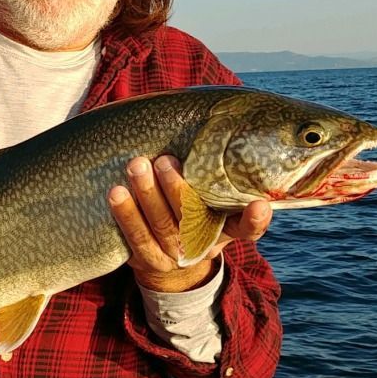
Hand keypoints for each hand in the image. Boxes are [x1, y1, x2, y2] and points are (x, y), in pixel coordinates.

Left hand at [108, 155, 271, 292]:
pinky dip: (126, 215)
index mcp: (226, 229)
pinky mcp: (148, 259)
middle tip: (164, 161)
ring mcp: (175, 254)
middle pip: (192, 219)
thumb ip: (217, 173)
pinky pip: (136, 237)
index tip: (260, 204)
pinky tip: (116, 193)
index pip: (248, 228)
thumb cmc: (194, 211)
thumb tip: (214, 118)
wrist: (171, 258)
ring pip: (161, 225)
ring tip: (136, 166)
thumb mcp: (212, 200)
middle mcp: (203, 245)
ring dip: (147, 195)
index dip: (256, 219)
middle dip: (177, 189)